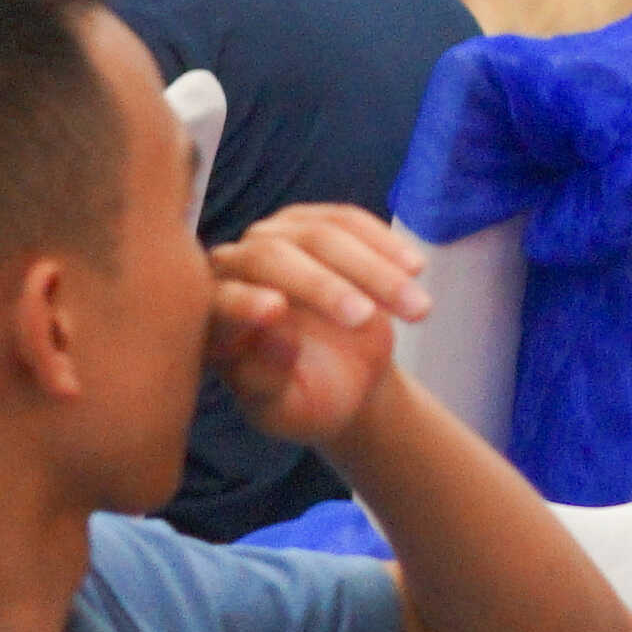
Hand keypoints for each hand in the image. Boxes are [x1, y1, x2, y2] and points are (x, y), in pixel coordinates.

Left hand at [208, 200, 428, 446]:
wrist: (345, 378)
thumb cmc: (305, 400)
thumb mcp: (285, 411)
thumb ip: (267, 382)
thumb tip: (275, 339)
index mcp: (215, 318)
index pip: (219, 301)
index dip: (244, 303)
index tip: (274, 311)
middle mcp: (236, 267)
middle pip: (270, 256)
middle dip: (322, 286)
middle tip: (364, 320)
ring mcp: (277, 237)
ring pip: (319, 234)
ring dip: (372, 269)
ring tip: (416, 311)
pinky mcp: (318, 222)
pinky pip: (351, 221)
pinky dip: (386, 244)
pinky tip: (416, 270)